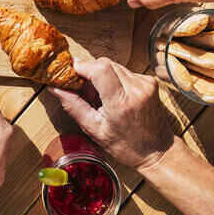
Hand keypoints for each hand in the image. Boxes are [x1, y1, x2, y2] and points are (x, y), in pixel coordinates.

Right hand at [50, 58, 175, 170]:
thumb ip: (73, 106)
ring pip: (114, 65)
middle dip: (90, 72)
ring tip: (102, 96)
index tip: (72, 72)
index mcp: (121, 103)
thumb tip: (56, 89)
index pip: (100, 68)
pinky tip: (115, 96)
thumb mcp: (95, 130)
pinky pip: (125, 71)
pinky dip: (115, 79)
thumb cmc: (127, 146)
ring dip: (103, 75)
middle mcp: (136, 89)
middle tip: (85, 89)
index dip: (83, 66)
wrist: (158, 151)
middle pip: (105, 63)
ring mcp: (145, 83)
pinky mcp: (150, 81)